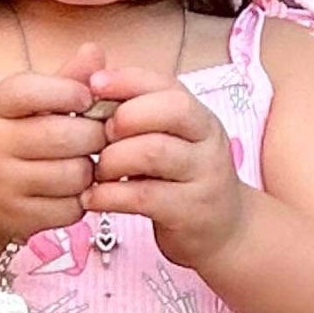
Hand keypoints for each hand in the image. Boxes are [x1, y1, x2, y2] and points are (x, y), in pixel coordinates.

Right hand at [0, 40, 115, 250]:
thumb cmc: (6, 140)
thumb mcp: (24, 106)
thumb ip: (63, 79)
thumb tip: (96, 51)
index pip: (29, 90)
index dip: (68, 91)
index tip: (87, 97)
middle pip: (66, 136)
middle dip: (95, 135)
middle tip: (99, 135)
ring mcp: (2, 185)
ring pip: (74, 175)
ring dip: (91, 169)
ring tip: (85, 163)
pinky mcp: (17, 219)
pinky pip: (71, 208)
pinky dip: (82, 200)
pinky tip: (73, 190)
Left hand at [81, 61, 249, 272]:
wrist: (223, 232)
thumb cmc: (179, 181)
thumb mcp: (165, 142)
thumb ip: (135, 114)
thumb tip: (90, 80)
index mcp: (198, 117)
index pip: (167, 84)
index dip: (128, 80)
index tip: (93, 85)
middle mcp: (208, 141)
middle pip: (171, 110)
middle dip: (125, 117)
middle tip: (99, 137)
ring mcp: (204, 176)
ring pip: (155, 151)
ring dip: (113, 158)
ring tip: (95, 171)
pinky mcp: (192, 212)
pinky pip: (145, 196)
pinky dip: (109, 196)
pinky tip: (92, 199)